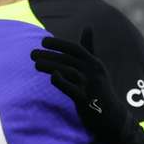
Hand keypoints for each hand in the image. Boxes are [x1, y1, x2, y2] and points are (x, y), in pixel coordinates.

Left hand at [30, 27, 132, 143]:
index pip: (75, 48)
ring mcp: (90, 85)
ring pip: (67, 71)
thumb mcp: (97, 67)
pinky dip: (61, 81)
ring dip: (49, 66)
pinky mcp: (85, 100)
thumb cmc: (100, 89)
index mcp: (95, 63)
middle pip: (67, 59)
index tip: (43, 41)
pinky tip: (52, 76)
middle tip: (32, 54)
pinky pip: (71, 88)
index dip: (58, 43)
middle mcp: (93, 72)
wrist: (111, 117)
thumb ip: (89, 48)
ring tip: (35, 63)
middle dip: (49, 55)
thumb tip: (87, 26)